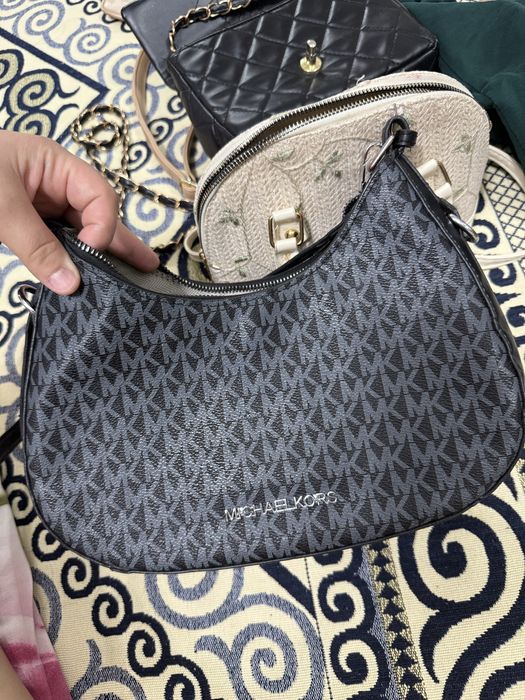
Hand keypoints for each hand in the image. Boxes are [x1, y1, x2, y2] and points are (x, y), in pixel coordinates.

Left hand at [0, 130, 158, 293]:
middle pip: (95, 213)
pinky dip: (69, 258)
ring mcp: (38, 203)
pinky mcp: (23, 222)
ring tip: (131, 275)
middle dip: (119, 240)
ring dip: (100, 253)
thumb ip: (36, 245)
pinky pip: (55, 240)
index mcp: (53, 163)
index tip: (91, 256)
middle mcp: (52, 182)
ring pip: (78, 229)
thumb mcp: (0, 207)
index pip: (96, 196)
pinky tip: (88, 274)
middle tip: (146, 268)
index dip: (102, 227)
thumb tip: (70, 284)